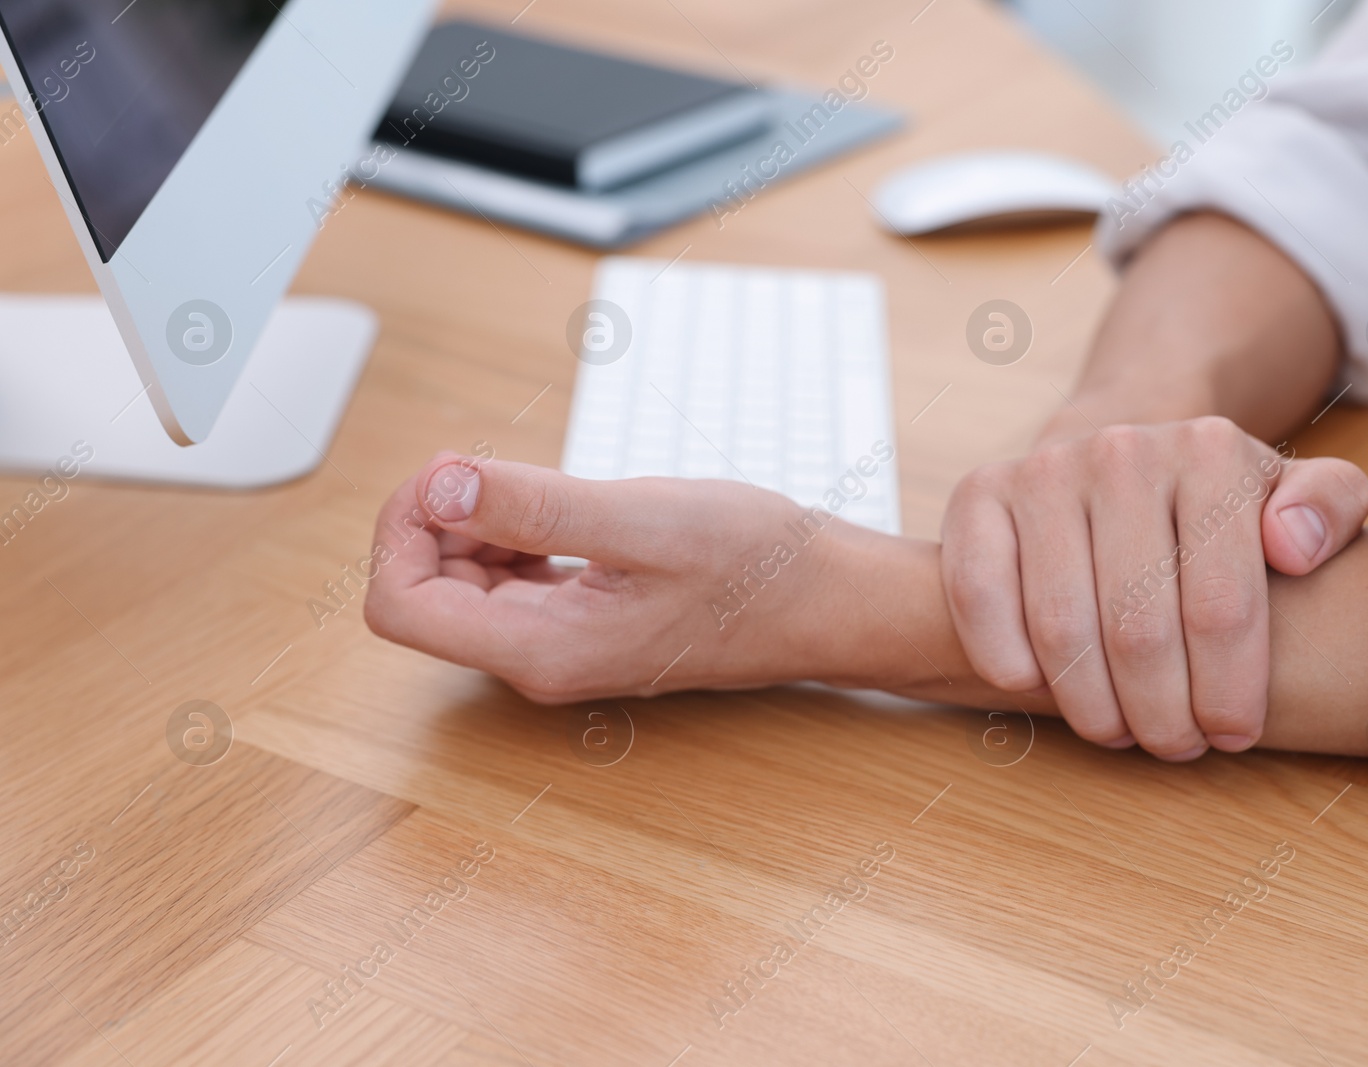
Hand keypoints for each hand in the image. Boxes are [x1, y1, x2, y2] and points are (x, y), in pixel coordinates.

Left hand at [363, 454, 852, 702]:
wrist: (831, 603)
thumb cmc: (760, 567)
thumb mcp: (647, 520)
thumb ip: (538, 506)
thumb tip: (440, 487)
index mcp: (542, 649)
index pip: (400, 605)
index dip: (403, 528)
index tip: (452, 473)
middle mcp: (539, 661)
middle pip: (424, 593)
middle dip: (438, 518)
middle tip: (500, 468)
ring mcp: (559, 647)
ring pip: (465, 584)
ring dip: (478, 522)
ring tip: (545, 487)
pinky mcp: (582, 624)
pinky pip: (511, 580)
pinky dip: (514, 533)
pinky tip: (562, 510)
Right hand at [940, 416, 1367, 759]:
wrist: (1112, 461)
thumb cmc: (1212, 507)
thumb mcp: (1292, 494)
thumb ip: (1326, 509)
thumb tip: (1290, 548)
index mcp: (1210, 450)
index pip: (1222, 607)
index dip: (1229, 692)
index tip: (1233, 734)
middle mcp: (1122, 449)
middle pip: (1139, 629)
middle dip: (1162, 713)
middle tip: (1175, 746)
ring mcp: (1042, 469)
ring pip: (1061, 627)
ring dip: (1091, 704)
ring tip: (1119, 730)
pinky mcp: (977, 493)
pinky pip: (981, 598)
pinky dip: (1008, 662)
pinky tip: (1041, 690)